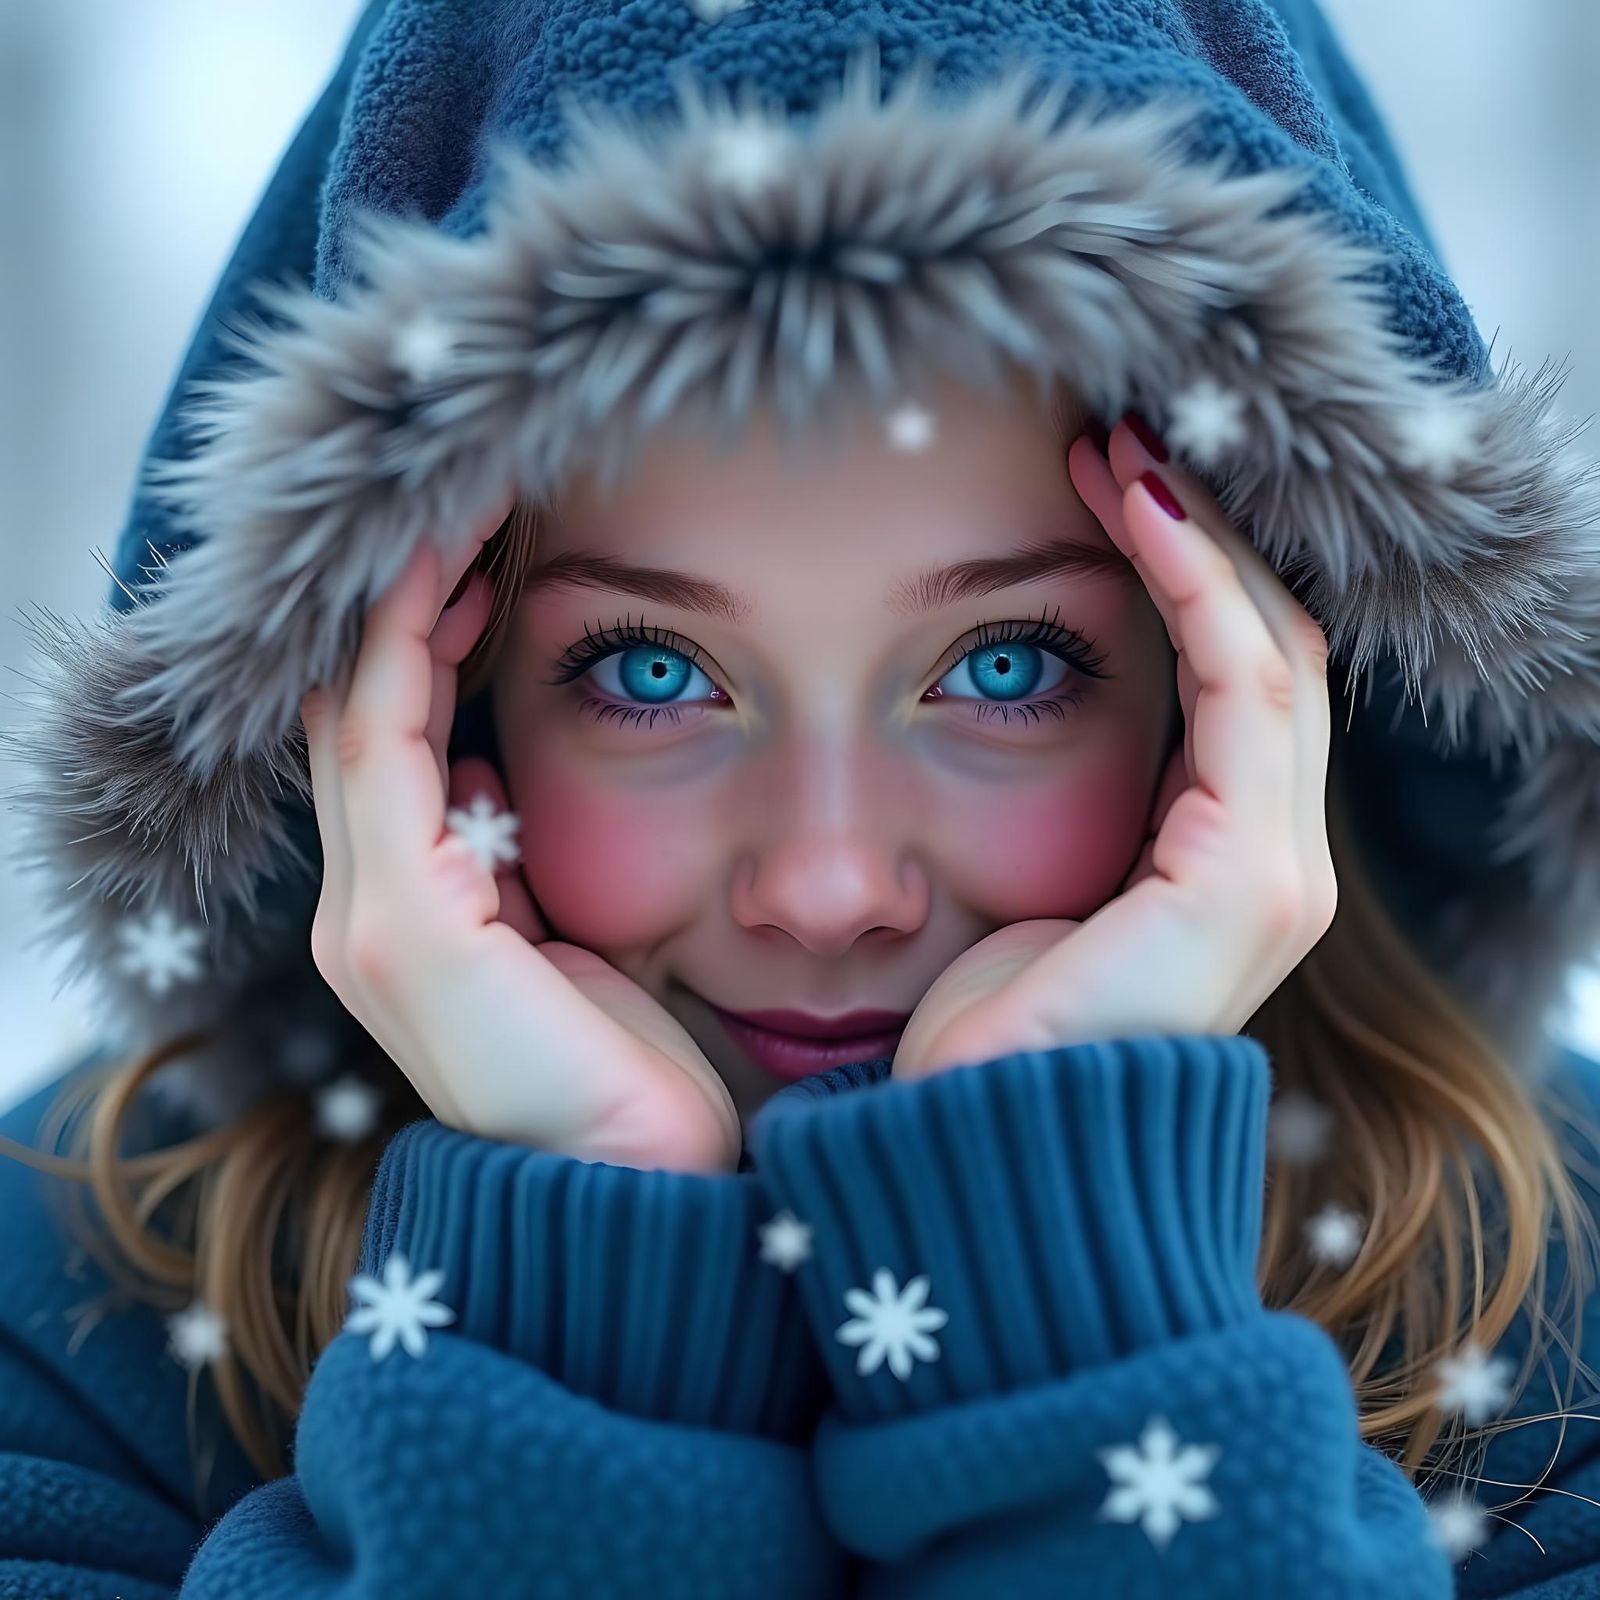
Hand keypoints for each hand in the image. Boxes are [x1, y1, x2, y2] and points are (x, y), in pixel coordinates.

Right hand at [299, 497, 740, 1173]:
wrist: (645, 1193)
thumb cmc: (631, 1072)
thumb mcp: (573, 944)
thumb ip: (515, 868)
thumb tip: (490, 774)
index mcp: (412, 915)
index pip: (386, 746)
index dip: (413, 640)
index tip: (478, 552)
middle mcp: (369, 911)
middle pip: (356, 716)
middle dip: (402, 603)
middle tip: (464, 503)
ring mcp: (375, 919)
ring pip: (359, 717)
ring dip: (402, 606)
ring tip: (460, 513)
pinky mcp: (407, 928)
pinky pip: (388, 752)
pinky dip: (409, 653)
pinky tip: (458, 582)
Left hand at [890, 416, 1337, 1083]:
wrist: (968, 1153)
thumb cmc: (974, 1032)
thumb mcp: (1027, 892)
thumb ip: (1074, 810)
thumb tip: (1021, 701)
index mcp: (1222, 865)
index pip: (1243, 684)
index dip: (1191, 569)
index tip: (1105, 476)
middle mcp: (1272, 865)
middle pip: (1274, 652)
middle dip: (1203, 534)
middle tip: (1120, 434)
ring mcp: (1274, 875)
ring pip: (1272, 653)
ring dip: (1201, 537)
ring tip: (1123, 444)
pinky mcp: (1243, 882)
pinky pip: (1242, 691)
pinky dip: (1199, 586)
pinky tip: (1138, 510)